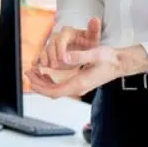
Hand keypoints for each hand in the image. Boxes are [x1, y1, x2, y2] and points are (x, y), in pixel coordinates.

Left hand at [27, 44, 147, 99]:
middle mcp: (78, 88)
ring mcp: (78, 87)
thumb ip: (80, 56)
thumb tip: (65, 58)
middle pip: (52, 92)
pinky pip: (60, 86)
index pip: (55, 91)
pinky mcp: (78, 83)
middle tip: (27, 72)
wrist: (120, 63)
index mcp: (80, 83)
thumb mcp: (96, 54)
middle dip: (38, 84)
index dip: (41, 87)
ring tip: (33, 72)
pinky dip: (50, 81)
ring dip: (43, 82)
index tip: (31, 78)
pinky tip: (45, 73)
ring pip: (55, 90)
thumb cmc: (110, 58)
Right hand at [38, 17, 101, 69]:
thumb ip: (94, 29)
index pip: (61, 39)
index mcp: (67, 32)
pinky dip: (38, 60)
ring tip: (48, 66)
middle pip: (51, 45)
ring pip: (45, 50)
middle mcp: (57, 37)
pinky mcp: (48, 53)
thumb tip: (95, 18)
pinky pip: (40, 55)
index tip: (63, 58)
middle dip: (52, 56)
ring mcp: (51, 45)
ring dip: (45, 59)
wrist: (84, 50)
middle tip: (56, 66)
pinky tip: (37, 65)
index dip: (60, 49)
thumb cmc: (89, 43)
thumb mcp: (93, 38)